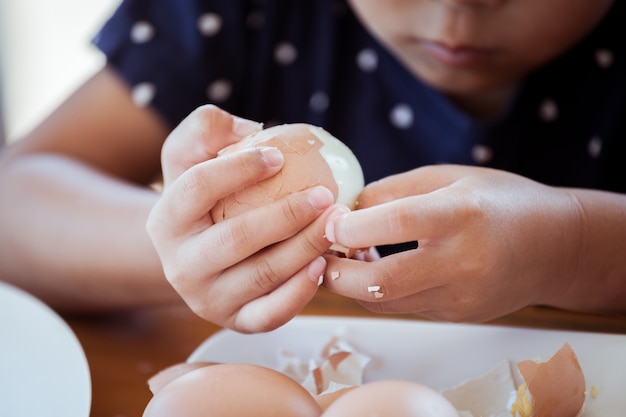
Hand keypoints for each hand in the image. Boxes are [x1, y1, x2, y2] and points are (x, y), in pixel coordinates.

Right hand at [147, 106, 339, 331]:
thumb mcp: (189, 157)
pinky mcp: (236, 321)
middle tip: (325, 194)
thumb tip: (249, 129)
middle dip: (286, 214)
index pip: (198, 188)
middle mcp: (180, 265)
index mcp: (165, 220)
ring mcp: (207, 299)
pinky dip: (301, 292)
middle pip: (237, 237)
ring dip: (306, 247)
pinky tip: (323, 264)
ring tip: (336, 222)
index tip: (280, 156)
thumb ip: (206, 128)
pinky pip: (271, 314)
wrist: (197, 254)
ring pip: (262, 274)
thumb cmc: (202, 198)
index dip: (239, 168)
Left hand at [322, 164, 584, 321]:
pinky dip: (379, 292)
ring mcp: (462, 296)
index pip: (397, 223)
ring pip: (386, 302)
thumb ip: (393, 191)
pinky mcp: (459, 315)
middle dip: (337, 272)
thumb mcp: (448, 178)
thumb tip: (343, 209)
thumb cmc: (499, 201)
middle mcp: (462, 261)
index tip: (330, 221)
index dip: (352, 225)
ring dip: (353, 284)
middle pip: (382, 282)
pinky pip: (404, 308)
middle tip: (319, 250)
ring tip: (344, 256)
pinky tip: (374, 268)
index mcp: (461, 214)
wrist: (554, 246)